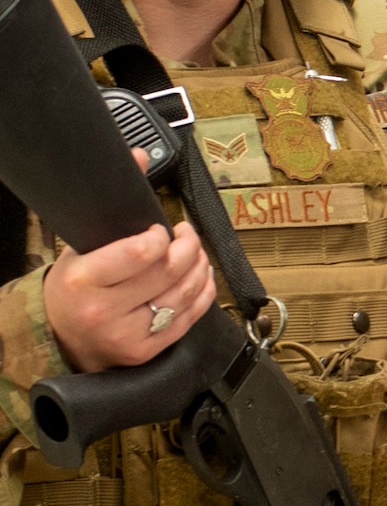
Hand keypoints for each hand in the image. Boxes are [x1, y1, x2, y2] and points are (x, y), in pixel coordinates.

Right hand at [45, 150, 215, 373]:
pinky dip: (204, 290)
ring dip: (200, 265)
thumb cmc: (76, 287)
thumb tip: (139, 155)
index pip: (141, 253)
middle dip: (189, 245)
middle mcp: (105, 310)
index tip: (161, 229)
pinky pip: (191, 316)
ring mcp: (128, 334)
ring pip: (185, 292)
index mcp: (84, 280)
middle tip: (186, 235)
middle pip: (170, 270)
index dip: (162, 236)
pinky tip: (200, 276)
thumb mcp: (82, 245)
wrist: (65, 337)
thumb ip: (113, 203)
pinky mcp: (147, 350)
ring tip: (194, 252)